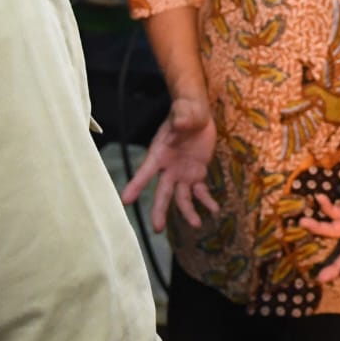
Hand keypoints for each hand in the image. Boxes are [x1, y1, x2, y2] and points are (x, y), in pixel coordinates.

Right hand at [120, 97, 219, 231]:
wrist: (196, 114)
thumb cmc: (185, 111)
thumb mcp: (184, 112)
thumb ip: (181, 118)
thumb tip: (180, 124)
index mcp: (159, 153)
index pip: (145, 172)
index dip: (135, 186)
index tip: (125, 201)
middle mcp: (168, 168)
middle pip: (162, 192)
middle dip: (159, 211)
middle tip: (157, 229)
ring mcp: (182, 173)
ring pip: (182, 197)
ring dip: (187, 212)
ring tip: (196, 224)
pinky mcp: (196, 173)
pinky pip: (200, 191)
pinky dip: (206, 200)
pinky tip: (214, 209)